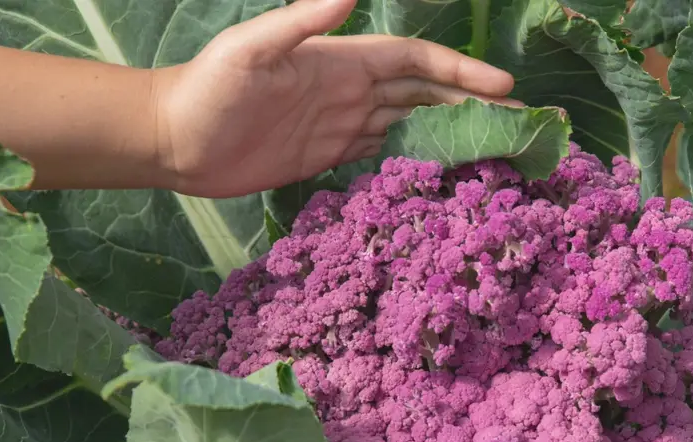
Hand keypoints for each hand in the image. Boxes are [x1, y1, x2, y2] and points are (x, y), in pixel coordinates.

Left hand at [151, 0, 518, 197]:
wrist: (174, 141)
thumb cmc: (208, 89)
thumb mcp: (251, 49)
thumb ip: (300, 20)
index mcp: (341, 62)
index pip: (414, 62)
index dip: (459, 72)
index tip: (501, 89)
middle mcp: (349, 91)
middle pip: (424, 93)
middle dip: (471, 103)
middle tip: (518, 123)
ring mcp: (340, 125)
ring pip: (409, 123)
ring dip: (450, 130)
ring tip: (493, 147)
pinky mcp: (327, 157)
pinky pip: (381, 154)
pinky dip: (414, 158)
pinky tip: (440, 170)